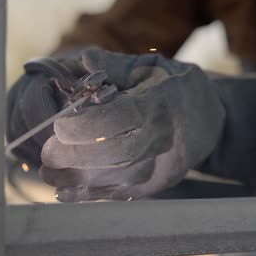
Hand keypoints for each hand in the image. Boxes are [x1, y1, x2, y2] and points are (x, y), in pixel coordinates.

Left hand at [7, 48, 225, 201]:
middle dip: (78, 156)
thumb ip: (117, 65)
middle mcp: (164, 135)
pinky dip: (92, 195)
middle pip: (120, 153)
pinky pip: (125, 192)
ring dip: (80, 179)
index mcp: (161, 101)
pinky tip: (65, 193)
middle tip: (48, 154)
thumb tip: (85, 60)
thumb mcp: (151, 67)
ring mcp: (164, 161)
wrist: (207, 119)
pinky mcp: (159, 181)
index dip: (88, 126)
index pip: (124, 117)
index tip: (59, 127)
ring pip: (120, 178)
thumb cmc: (174, 87)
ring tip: (48, 174)